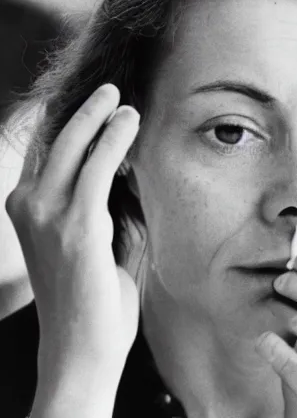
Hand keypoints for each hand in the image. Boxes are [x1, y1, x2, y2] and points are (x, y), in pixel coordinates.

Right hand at [6, 84, 140, 414]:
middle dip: (83, 110)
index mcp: (26, 208)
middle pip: (55, 141)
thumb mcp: (93, 239)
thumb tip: (127, 168)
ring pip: (75, 146)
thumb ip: (103, 203)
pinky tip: (130, 120)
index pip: (46, 152)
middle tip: (110, 89)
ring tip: (123, 98)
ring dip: (100, 116)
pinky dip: (115, 139)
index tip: (95, 102)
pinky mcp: (76, 226)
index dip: (69, 122)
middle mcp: (27, 205)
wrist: (82, 347)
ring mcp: (48, 215)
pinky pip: (99, 168)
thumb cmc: (93, 294)